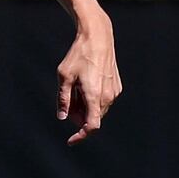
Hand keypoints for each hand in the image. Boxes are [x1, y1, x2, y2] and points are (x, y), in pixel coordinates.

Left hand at [57, 12, 121, 145]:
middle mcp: (108, 96)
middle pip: (93, 118)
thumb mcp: (64, 75)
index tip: (70, 140)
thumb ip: (63, 99)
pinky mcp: (117, 85)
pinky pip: (104, 100)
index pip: (91, 127)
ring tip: (75, 91)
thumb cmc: (78, 54)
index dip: (80, 136)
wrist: (98, 37)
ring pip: (99, 109)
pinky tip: (85, 85)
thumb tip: (62, 117)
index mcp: (94, 96)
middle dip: (79, 118)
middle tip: (67, 106)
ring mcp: (114, 91)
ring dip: (86, 108)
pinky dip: (94, 100)